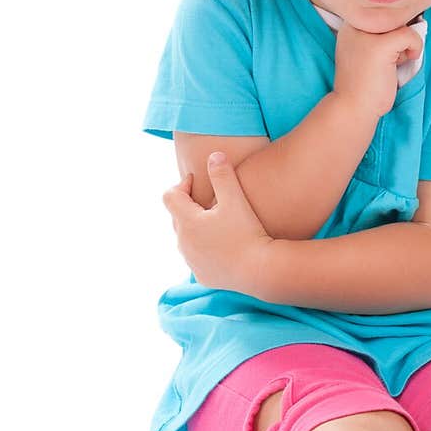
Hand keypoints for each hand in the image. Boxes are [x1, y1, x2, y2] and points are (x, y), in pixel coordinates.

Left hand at [162, 151, 274, 292]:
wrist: (260, 270)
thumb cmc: (248, 232)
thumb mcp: (235, 200)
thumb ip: (222, 175)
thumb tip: (214, 155)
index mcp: (187, 221)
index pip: (170, 196)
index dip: (182, 185)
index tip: (197, 182)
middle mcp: (183, 243)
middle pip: (177, 217)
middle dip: (189, 206)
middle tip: (209, 200)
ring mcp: (191, 261)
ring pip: (186, 239)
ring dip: (196, 228)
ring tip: (217, 222)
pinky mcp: (201, 275)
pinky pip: (196, 257)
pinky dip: (204, 248)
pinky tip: (222, 244)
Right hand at [333, 19, 423, 119]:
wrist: (353, 107)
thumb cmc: (364, 82)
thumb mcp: (366, 49)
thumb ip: (379, 32)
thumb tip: (411, 16)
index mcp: (350, 22)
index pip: (383, 10)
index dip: (393, 28)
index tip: (388, 50)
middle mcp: (355, 23)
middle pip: (393, 14)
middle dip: (400, 35)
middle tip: (392, 57)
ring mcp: (366, 33)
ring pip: (403, 22)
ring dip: (406, 43)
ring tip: (394, 61)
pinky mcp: (380, 45)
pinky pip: (410, 35)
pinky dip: (416, 47)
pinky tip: (406, 61)